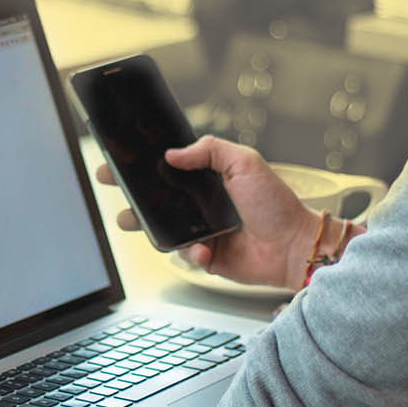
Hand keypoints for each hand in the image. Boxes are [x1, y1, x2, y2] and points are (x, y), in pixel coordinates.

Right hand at [95, 135, 319, 290]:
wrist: (294, 246)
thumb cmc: (276, 204)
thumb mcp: (245, 162)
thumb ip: (209, 150)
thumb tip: (172, 153)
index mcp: (209, 178)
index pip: (168, 167)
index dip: (143, 163)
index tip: (119, 159)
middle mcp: (202, 203)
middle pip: (157, 196)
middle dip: (131, 192)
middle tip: (113, 184)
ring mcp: (202, 230)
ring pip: (163, 227)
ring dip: (146, 224)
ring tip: (132, 220)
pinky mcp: (207, 256)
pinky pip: (184, 254)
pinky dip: (190, 252)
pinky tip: (203, 249)